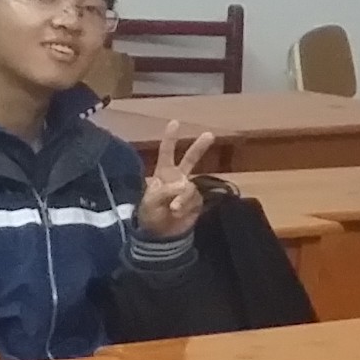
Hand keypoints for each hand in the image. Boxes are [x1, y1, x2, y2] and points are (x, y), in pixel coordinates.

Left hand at [139, 126, 213, 242]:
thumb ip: (165, 190)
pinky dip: (186, 206)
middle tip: (210, 135)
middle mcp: (177, 178)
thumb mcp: (150, 201)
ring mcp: (187, 190)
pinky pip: (195, 200)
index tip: (174, 122)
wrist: (161, 236)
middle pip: (190, 159)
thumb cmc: (149, 215)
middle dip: (199, 147)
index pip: (167, 152)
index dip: (170, 138)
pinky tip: (178, 213)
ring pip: (190, 187)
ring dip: (182, 198)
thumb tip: (184, 186)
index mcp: (163, 174)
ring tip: (173, 210)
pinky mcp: (196, 202)